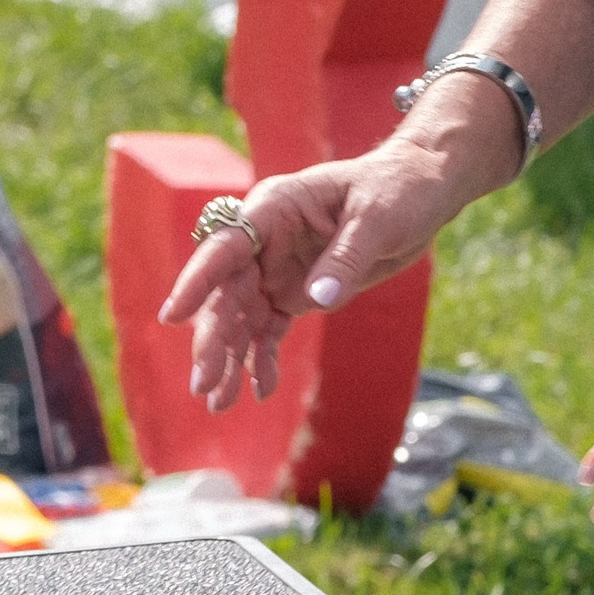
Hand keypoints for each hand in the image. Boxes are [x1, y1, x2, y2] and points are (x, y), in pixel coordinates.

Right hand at [158, 144, 469, 412]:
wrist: (420, 191)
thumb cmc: (395, 190)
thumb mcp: (376, 221)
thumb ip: (343, 259)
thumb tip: (316, 298)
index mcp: (274, 207)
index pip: (226, 246)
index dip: (197, 280)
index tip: (173, 316)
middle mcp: (265, 239)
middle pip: (228, 292)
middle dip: (213, 339)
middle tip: (204, 384)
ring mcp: (277, 268)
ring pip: (242, 318)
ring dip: (230, 358)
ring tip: (218, 404)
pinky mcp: (296, 291)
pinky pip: (270, 329)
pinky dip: (263, 359)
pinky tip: (260, 391)